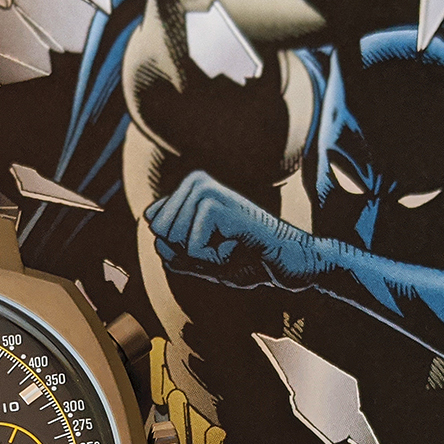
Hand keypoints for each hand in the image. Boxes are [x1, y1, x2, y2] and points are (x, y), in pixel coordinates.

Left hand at [145, 172, 321, 290]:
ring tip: (231, 245)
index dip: (180, 248)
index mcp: (191, 189)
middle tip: (222, 246)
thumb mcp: (201, 261)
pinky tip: (237, 246)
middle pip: (159, 231)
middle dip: (188, 252)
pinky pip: (191, 248)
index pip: (155, 224)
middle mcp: (196, 182)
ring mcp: (205, 189)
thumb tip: (156, 236)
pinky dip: (213, 259)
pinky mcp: (215, 203)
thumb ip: (173, 252)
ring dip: (202, 256)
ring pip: (172, 238)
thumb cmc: (248, 260)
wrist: (289, 260)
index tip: (214, 244)